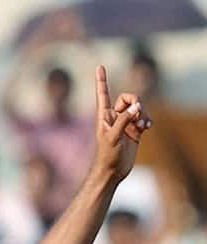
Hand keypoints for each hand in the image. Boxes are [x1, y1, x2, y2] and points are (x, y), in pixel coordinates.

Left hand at [93, 65, 151, 183]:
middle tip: (138, 113)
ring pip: (138, 108)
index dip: (102, 80)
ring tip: (143, 125)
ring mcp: (125, 123)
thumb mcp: (112, 137)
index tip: (99, 66)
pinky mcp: (134, 131)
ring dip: (143, 113)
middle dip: (135, 102)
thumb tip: (137, 106)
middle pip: (128, 98)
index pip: (103, 94)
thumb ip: (124, 120)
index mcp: (104, 116)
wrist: (113, 172)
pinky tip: (148, 126)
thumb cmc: (107, 156)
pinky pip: (144, 117)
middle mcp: (114, 117)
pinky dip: (147, 119)